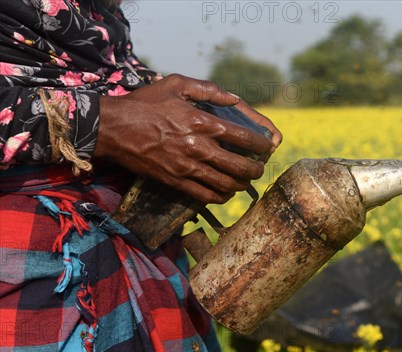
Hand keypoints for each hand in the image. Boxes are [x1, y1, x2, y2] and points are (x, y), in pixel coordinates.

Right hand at [95, 74, 273, 203]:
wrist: (112, 129)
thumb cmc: (144, 104)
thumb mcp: (176, 84)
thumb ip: (209, 89)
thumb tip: (235, 98)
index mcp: (202, 122)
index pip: (244, 137)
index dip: (262, 144)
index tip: (268, 146)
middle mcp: (199, 147)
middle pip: (240, 166)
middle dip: (256, 169)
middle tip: (259, 168)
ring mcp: (187, 167)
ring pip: (226, 184)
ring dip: (241, 185)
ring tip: (245, 181)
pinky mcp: (175, 182)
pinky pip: (206, 196)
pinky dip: (221, 197)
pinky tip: (225, 193)